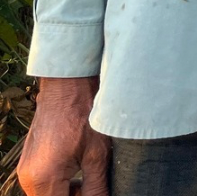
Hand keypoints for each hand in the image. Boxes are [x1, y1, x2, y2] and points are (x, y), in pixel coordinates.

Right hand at [17, 76, 109, 195]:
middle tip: (92, 189)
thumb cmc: (84, 114)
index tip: (92, 194)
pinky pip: (40, 185)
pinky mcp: (28, 161)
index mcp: (44, 179)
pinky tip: (76, 173)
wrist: (67, 85)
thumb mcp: (96, 154)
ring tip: (86, 181)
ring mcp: (25, 170)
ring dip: (64, 195)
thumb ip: (96, 188)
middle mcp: (28, 178)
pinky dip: (57, 185)